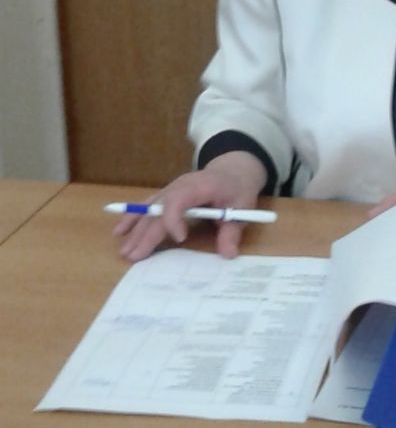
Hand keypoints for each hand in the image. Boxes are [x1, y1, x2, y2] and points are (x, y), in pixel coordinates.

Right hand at [115, 152, 266, 261]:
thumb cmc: (236, 189)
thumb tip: (228, 254)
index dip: (174, 218)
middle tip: (135, 256)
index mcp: (200, 185)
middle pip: (159, 209)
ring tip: (125, 251)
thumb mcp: (242, 207)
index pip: (179, 199)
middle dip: (146, 233)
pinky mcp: (166, 195)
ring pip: (149, 208)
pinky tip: (120, 231)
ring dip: (135, 230)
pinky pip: (146, 205)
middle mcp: (180, 186)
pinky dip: (133, 218)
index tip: (180, 239)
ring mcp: (171, 189)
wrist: (232, 171)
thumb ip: (232, 231)